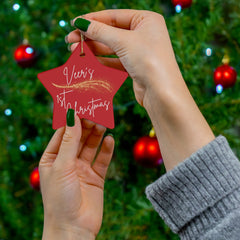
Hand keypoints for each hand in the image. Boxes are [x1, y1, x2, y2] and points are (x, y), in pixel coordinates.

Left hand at [39, 115, 113, 238]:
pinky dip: (107, 150)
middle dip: (86, 126)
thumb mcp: (62, 165)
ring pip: (91, 146)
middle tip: (96, 113)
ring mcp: (82, 169)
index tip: (81, 106)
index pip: (63, 133)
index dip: (71, 120)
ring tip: (103, 124)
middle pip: (78, 138)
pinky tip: (110, 140)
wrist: (74, 229)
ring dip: (97, 135)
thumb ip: (69, 140)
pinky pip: (102, 159)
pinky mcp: (96, 177)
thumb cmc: (60, 199)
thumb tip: (72, 116)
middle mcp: (67, 162)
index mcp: (53, 158)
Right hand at [67, 10, 213, 170]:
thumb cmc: (148, 60)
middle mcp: (144, 34)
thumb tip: (80, 23)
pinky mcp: (135, 66)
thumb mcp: (123, 41)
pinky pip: (115, 60)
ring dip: (94, 49)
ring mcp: (140, 51)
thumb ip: (100, 31)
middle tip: (70, 40)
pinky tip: (88, 61)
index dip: (93, 20)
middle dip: (90, 36)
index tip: (74, 23)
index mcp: (146, 20)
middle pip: (111, 32)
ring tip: (75, 50)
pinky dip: (102, 61)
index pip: (114, 16)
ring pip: (112, 47)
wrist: (161, 92)